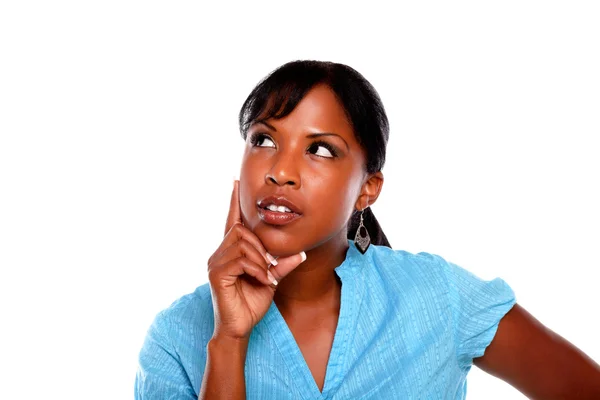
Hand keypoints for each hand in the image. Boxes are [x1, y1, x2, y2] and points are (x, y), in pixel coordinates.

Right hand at [207, 180, 305, 339]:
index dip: (233, 202)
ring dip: (260, 259)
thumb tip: (301, 253)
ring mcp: (215, 263)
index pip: (232, 221)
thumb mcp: (272, 279)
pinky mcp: (216, 274)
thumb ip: (282, 264)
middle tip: (271, 265)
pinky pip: (241, 260)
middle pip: (241, 229)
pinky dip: (256, 269)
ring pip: (243, 243)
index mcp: (231, 251)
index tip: (235, 182)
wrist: (240, 328)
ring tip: (266, 274)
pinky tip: (262, 280)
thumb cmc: (251, 303)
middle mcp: (219, 253)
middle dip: (261, 245)